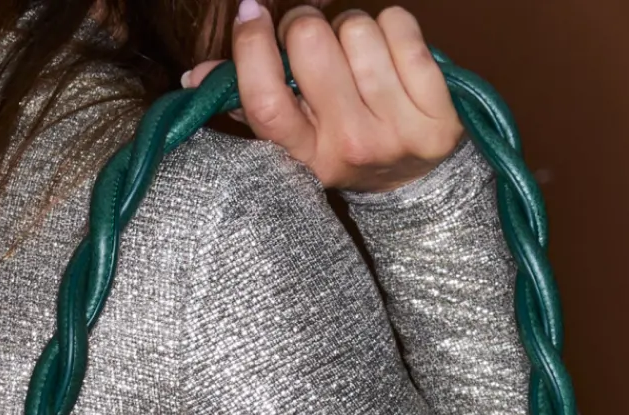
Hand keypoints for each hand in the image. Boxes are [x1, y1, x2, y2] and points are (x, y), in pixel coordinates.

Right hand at [182, 4, 462, 192]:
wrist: (413, 184)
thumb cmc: (343, 143)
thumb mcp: (296, 136)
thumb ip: (248, 101)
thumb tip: (194, 77)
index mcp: (304, 154)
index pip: (265, 98)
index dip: (252, 45)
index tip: (251, 16)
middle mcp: (348, 146)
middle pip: (308, 41)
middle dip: (306, 25)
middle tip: (315, 43)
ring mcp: (395, 129)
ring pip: (356, 27)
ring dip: (353, 28)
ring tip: (358, 58)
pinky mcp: (435, 109)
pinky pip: (399, 25)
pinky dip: (392, 28)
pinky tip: (391, 57)